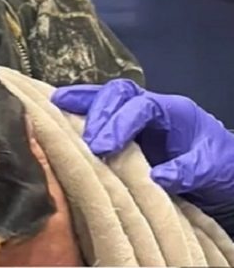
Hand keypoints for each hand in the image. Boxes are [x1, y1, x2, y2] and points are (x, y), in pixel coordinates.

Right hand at [51, 79, 233, 216]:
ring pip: (105, 97)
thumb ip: (189, 170)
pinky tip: (59, 111)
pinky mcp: (125, 128)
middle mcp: (152, 106)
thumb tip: (155, 177)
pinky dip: (79, 109)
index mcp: (174, 111)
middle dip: (98, 114)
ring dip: (80, 101)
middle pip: (119, 93)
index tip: (103, 148)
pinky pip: (100, 112)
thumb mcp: (214, 169)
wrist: (224, 172)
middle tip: (86, 143)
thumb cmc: (222, 167)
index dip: (119, 123)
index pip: (141, 106)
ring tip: (54, 106)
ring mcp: (136, 115)